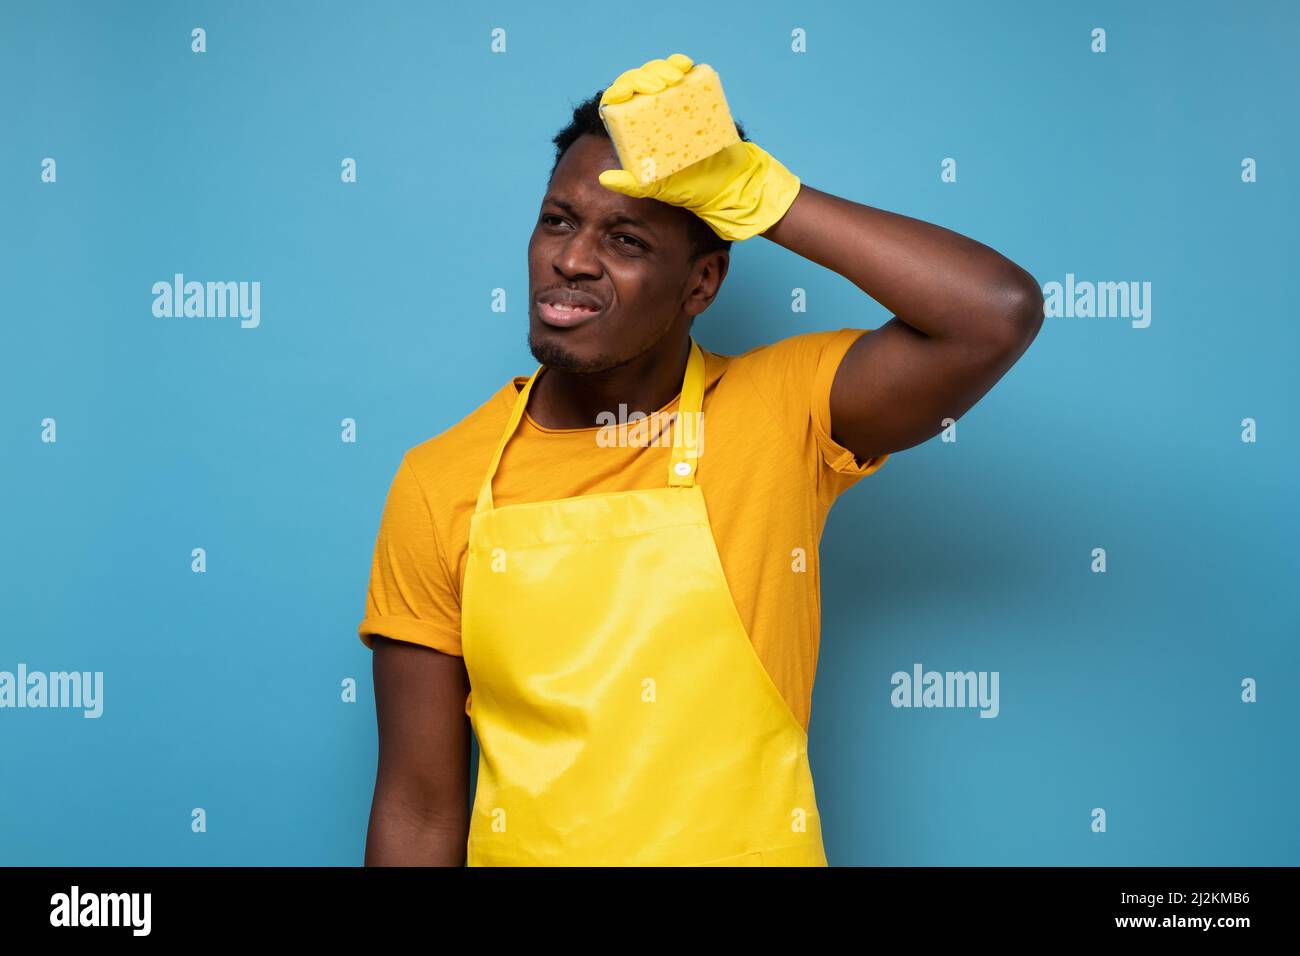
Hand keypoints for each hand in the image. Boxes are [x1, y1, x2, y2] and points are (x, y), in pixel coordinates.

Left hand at [597, 53, 801, 241]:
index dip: (619, 91)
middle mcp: (651, 112)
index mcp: (636, 130)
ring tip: (671, 78)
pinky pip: (685, 73)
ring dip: (661, 67)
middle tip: (656, 87)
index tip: (627, 94)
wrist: (727, 182)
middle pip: (638, 82)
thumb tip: (603, 179)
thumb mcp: (656, 188)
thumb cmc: (689, 187)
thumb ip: (632, 185)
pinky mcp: (696, 95)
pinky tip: (684, 65)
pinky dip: (681, 63)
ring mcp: (674, 101)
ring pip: (659, 72)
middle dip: (643, 76)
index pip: (620, 102)